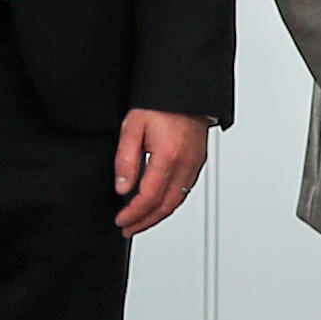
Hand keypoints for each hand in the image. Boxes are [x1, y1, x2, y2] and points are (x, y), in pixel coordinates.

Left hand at [112, 108, 210, 235]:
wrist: (185, 90)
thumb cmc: (161, 103)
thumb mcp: (133, 127)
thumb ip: (126, 160)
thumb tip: (122, 188)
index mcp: (169, 156)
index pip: (149, 197)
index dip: (134, 214)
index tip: (121, 220)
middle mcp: (186, 164)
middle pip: (166, 206)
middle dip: (145, 222)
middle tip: (129, 229)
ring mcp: (195, 164)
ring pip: (177, 201)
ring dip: (158, 216)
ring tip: (141, 222)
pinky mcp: (198, 161)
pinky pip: (185, 190)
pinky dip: (170, 203)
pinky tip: (159, 205)